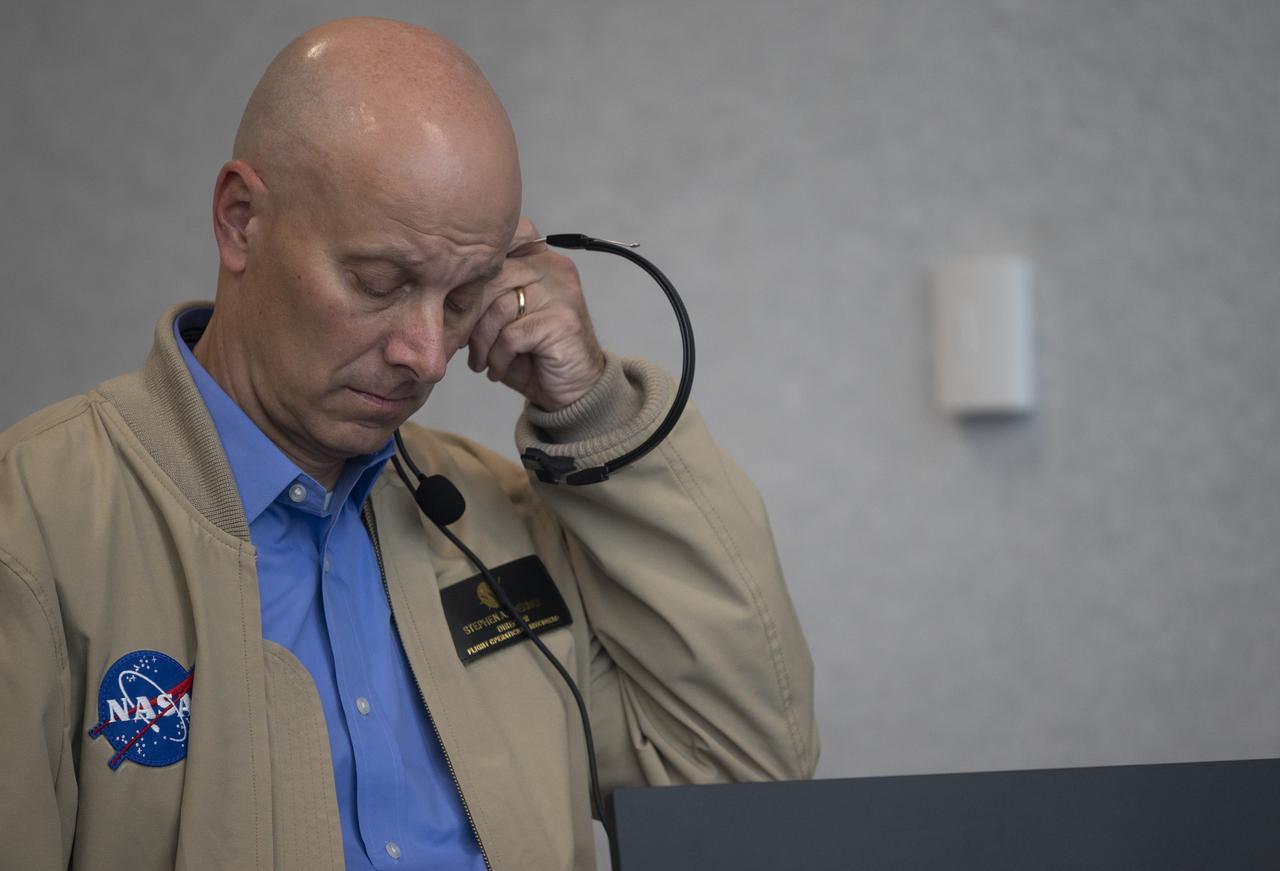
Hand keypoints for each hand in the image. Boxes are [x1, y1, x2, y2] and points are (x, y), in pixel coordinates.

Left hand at [466, 217, 606, 410]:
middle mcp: (553, 268)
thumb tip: (435, 292)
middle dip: (468, 315)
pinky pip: (512, 335)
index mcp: (539, 258)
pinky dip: (498, 357)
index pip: (497, 248)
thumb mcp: (503, 320)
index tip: (452, 307)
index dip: (469, 278)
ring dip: (482, 342)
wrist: (574, 390)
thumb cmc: (534, 354)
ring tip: (481, 361)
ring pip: (499, 308)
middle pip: (492, 278)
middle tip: (460, 342)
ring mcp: (561, 293)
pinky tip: (498, 370)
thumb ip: (481, 298)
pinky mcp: (563, 322)